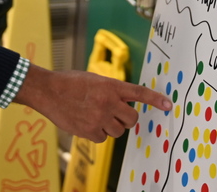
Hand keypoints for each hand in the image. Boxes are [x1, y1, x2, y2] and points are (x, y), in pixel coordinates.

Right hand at [14, 64, 171, 142]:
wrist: (48, 91)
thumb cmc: (69, 83)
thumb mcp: (94, 80)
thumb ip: (110, 91)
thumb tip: (122, 103)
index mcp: (111, 86)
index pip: (139, 93)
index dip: (155, 99)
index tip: (168, 104)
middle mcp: (108, 102)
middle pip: (132, 119)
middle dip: (127, 119)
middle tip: (116, 115)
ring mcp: (99, 117)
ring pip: (118, 131)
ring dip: (110, 126)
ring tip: (95, 116)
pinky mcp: (90, 131)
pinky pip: (103, 138)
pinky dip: (97, 133)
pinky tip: (86, 122)